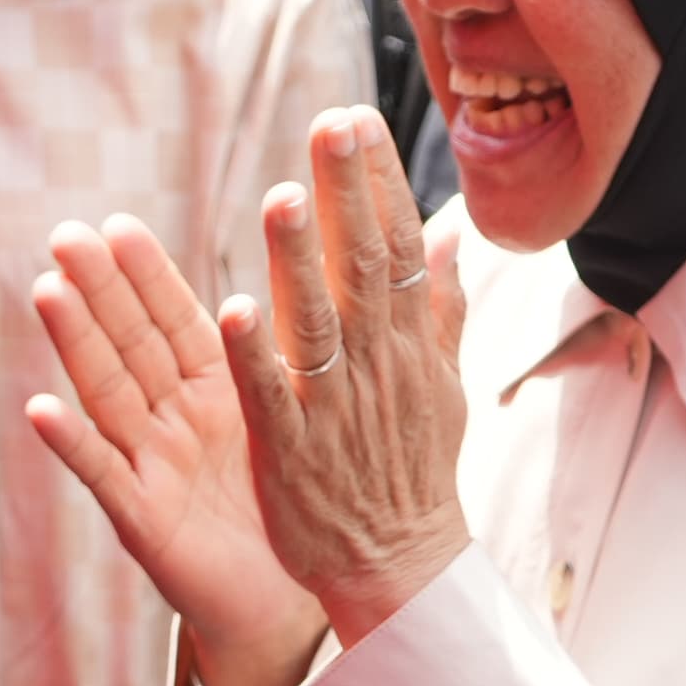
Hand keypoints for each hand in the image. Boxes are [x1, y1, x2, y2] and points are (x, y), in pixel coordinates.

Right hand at [27, 213, 327, 685]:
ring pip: (108, 394)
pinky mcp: (142, 520)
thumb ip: (280, 358)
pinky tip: (40, 408)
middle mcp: (171, 420)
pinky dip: (72, 443)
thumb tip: (319, 279)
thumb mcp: (283, 421)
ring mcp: (150, 466)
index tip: (116, 224)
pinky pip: (104, 476)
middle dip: (99, 290)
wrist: (281, 604)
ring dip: (76, 344)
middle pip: (131, 345)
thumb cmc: (282, 506)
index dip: (146, 276)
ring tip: (46, 291)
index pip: (175, 321)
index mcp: (213, 391)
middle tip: (66, 236)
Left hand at [220, 109, 471, 645]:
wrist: (400, 565)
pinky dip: (254, 357)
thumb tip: (451, 235)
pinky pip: (271, 400)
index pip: (399, 247)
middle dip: (347, 194)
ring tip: (281, 197)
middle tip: (331, 125)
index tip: (357, 119)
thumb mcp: (440, 384)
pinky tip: (234, 309)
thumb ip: (439, 308)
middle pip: (365, 268)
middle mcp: (378, 368)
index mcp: (408, 345)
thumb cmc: (411, 468)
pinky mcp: (293, 456)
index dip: (378, 183)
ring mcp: (335, 411)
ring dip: (299, 260)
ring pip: (317, 325)